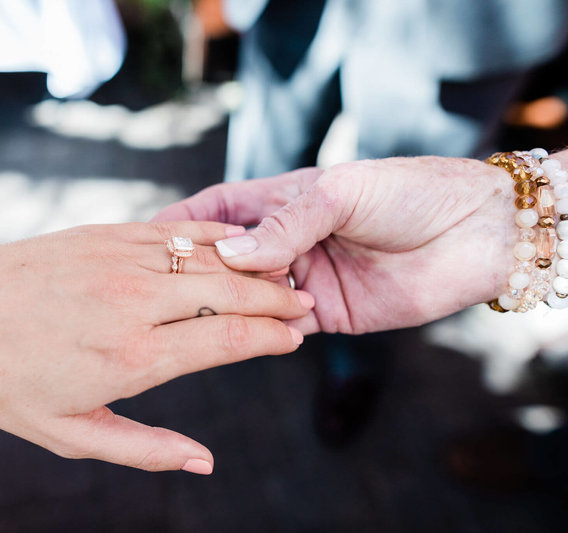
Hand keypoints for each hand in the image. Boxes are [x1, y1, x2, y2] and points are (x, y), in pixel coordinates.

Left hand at [0, 222, 311, 473]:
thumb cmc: (8, 380)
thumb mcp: (71, 434)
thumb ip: (143, 449)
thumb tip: (204, 462)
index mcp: (133, 357)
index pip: (228, 339)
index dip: (270, 337)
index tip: (294, 338)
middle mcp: (136, 302)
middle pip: (232, 292)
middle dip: (278, 298)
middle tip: (304, 304)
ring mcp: (123, 261)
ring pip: (211, 258)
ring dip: (255, 266)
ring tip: (284, 274)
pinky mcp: (108, 233)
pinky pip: (178, 230)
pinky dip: (216, 238)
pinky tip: (236, 243)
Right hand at [155, 157, 517, 333]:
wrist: (475, 232)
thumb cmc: (407, 192)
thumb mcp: (340, 192)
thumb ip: (285, 225)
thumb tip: (229, 254)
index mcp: (277, 200)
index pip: (212, 213)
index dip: (178, 228)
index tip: (142, 244)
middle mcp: (281, 241)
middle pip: (221, 261)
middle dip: (193, 274)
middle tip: (159, 293)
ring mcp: (300, 278)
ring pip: (245, 298)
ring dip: (224, 307)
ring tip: (192, 319)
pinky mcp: (324, 313)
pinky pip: (280, 326)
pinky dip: (262, 332)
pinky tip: (243, 336)